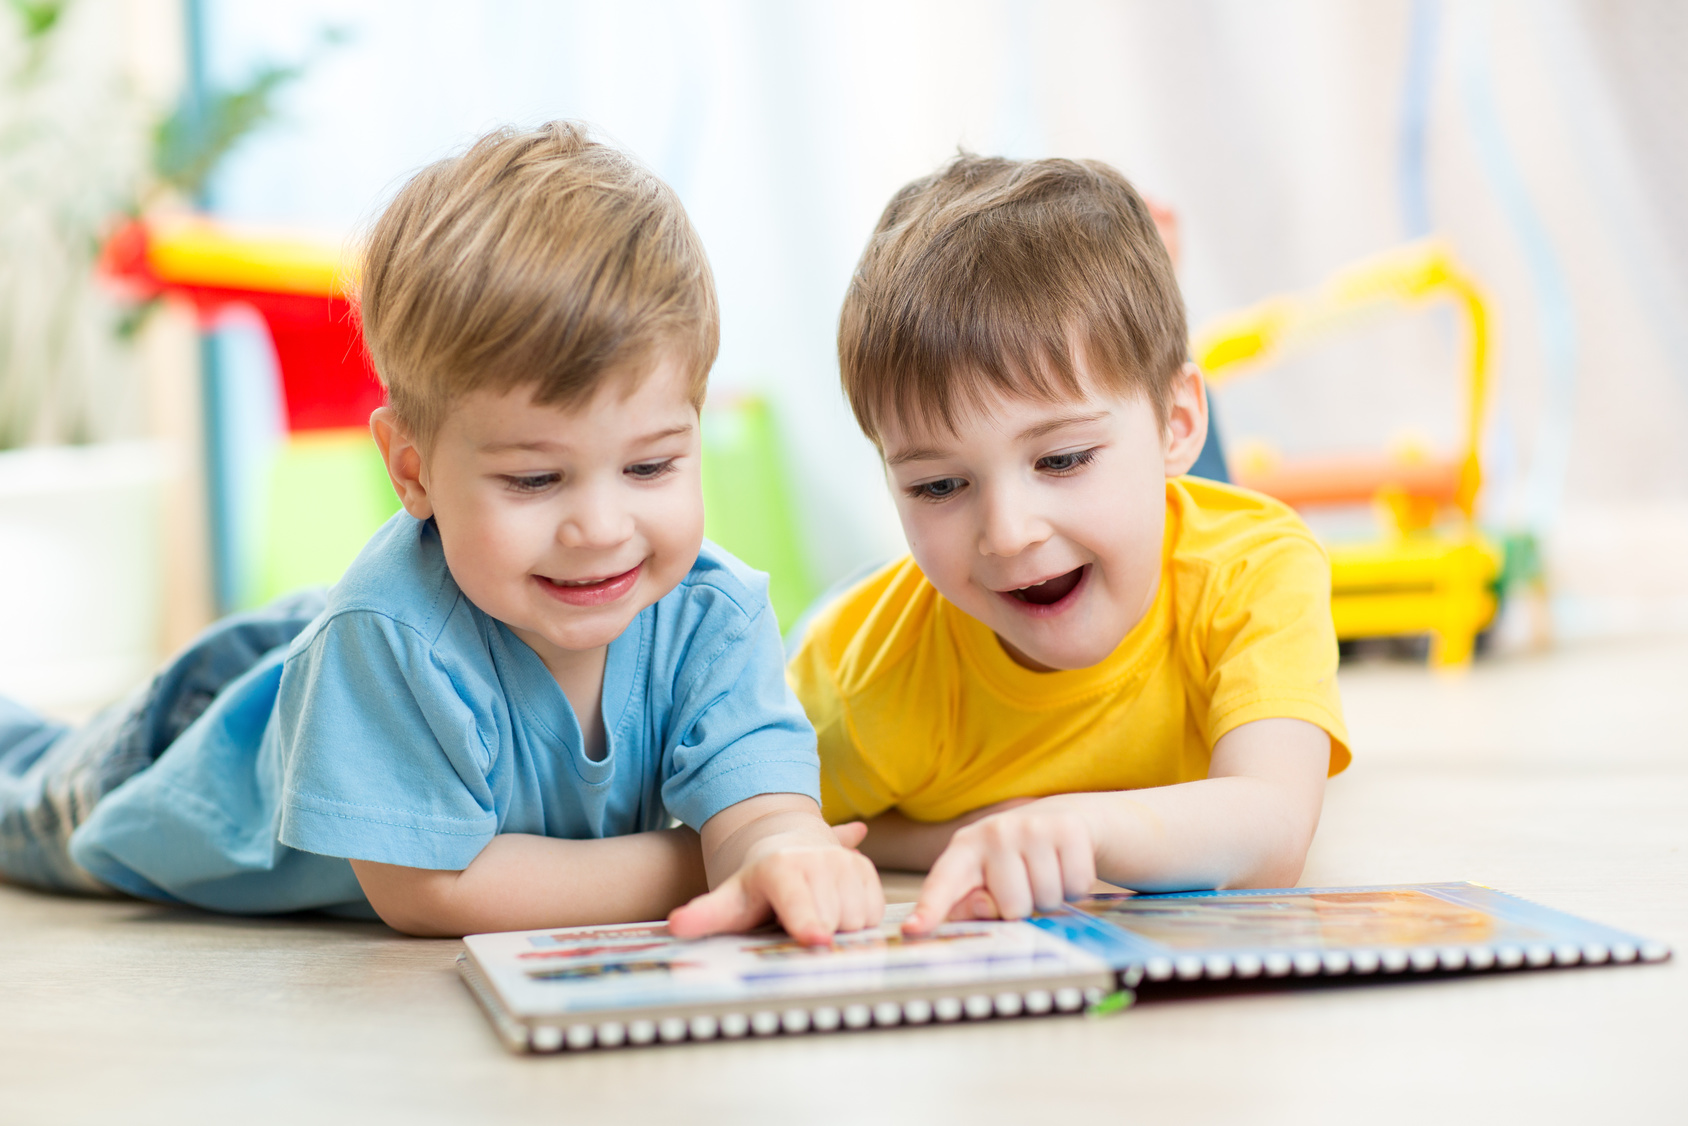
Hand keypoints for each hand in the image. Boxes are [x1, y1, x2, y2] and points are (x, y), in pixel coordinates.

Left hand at [667, 820, 883, 944]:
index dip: (807, 922)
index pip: (797, 902)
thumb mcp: (729, 901)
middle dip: (820, 935)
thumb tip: (675, 926)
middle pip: (833, 922)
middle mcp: (817, 859)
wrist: (783, 846)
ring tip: (814, 917)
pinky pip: (875, 914)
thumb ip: (705, 915)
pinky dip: (860, 922)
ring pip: (858, 921)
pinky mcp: (866, 869)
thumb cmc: (754, 886)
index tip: (815, 941)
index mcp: (781, 868)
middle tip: (798, 927)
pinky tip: (835, 912)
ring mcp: (845, 862)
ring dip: (841, 930)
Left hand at [902, 799, 1096, 934]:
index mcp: (964, 849)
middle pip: (1012, 907)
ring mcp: (1031, 827)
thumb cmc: (1014, 859)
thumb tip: (980, 908)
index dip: (929, 908)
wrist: (1060, 818)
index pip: (943, 882)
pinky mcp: (1067, 828)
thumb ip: (972, 902)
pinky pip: (1076, 886)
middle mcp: (994, 832)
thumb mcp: (985, 879)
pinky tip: (1063, 867)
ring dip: (1050, 898)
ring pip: (1046, 899)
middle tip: (1024, 885)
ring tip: (1044, 874)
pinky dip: (1075, 887)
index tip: (914, 929)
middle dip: (1024, 907)